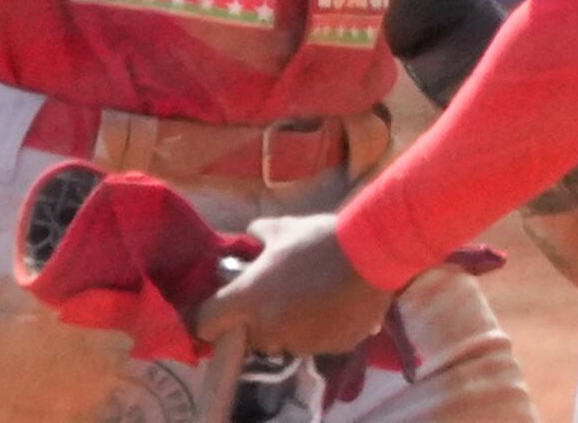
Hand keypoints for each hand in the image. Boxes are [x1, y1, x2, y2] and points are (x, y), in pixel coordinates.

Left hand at [195, 214, 391, 357]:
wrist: (372, 253)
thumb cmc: (320, 238)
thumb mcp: (282, 228)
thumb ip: (258, 235)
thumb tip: (250, 237)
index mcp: (250, 299)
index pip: (206, 324)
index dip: (209, 317)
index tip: (220, 308)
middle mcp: (269, 329)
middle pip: (249, 337)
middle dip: (257, 321)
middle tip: (277, 295)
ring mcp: (301, 343)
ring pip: (284, 341)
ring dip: (289, 326)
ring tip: (311, 298)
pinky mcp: (331, 348)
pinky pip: (316, 343)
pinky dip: (320, 329)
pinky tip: (334, 305)